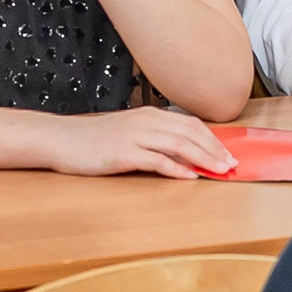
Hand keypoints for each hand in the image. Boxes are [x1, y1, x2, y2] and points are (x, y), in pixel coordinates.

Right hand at [52, 107, 235, 178]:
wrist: (60, 139)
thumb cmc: (92, 139)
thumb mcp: (127, 133)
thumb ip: (153, 139)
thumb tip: (182, 154)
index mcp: (149, 115)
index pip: (190, 124)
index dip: (212, 139)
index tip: (228, 153)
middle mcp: (145, 121)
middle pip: (190, 133)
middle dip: (214, 149)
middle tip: (231, 164)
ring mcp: (134, 136)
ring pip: (178, 145)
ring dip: (203, 159)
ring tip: (219, 171)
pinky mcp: (123, 153)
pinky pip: (157, 160)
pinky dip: (176, 168)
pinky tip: (190, 177)